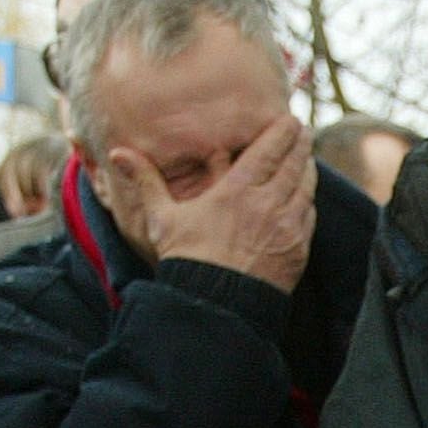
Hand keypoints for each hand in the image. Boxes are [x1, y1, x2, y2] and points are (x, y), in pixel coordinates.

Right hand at [98, 113, 315, 292]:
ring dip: (308, 169)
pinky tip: (305, 196)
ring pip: (306, 188)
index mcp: (238, 190)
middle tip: (303, 130)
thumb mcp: (162, 218)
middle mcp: (268, 204)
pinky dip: (308, 201)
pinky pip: (309, 216)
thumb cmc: (187, 260)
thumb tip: (118, 153)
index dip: (282, 131)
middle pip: (294, 163)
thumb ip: (146, 180)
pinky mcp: (298, 251)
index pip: (269, 149)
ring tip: (306, 158)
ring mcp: (287, 228)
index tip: (289, 119)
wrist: (215, 307)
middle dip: (300, 144)